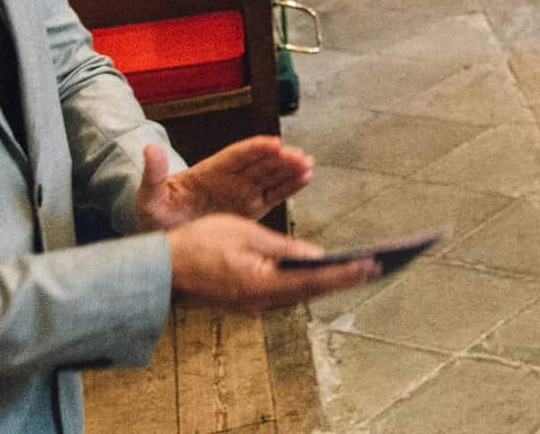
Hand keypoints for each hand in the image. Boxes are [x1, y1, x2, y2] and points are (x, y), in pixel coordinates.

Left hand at [138, 137, 317, 228]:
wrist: (165, 242)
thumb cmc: (156, 216)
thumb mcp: (149, 197)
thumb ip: (153, 174)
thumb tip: (149, 148)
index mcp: (209, 172)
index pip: (236, 156)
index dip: (256, 149)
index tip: (274, 144)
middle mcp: (230, 179)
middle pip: (259, 164)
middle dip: (280, 159)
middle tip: (299, 156)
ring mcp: (241, 194)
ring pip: (270, 177)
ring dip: (289, 170)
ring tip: (308, 165)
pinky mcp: (250, 210)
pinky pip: (273, 196)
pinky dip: (289, 188)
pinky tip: (305, 179)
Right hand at [166, 215, 375, 310]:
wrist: (162, 267)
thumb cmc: (200, 243)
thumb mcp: (247, 235)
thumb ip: (283, 248)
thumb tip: (316, 257)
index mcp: (260, 284)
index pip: (314, 279)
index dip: (346, 272)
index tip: (373, 264)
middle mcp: (260, 302)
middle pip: (311, 291)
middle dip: (345, 278)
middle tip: (378, 267)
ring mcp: (253, 305)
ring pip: (298, 293)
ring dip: (328, 281)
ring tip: (359, 268)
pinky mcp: (247, 301)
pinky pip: (284, 292)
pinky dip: (306, 282)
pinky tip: (321, 272)